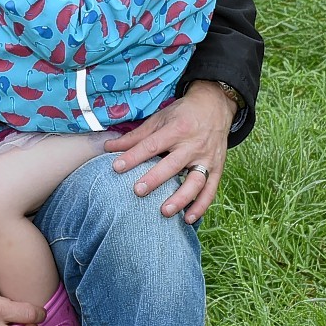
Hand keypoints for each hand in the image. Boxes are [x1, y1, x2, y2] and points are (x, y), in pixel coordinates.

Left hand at [104, 81, 235, 222]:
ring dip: (180, 198)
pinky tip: (188, 219)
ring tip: (164, 211)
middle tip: (138, 191)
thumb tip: (108, 147)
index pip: (152, 145)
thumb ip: (135, 136)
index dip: (134, 156)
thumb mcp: (159, 119)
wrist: (215, 107)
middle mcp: (193, 145)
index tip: (116, 167)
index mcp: (176, 129)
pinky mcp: (218, 169)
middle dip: (155, 179)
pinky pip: (210, 190)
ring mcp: (207, 159)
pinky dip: (201, 206)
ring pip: (195, 182)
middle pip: (173, 164)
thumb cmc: (182, 114)